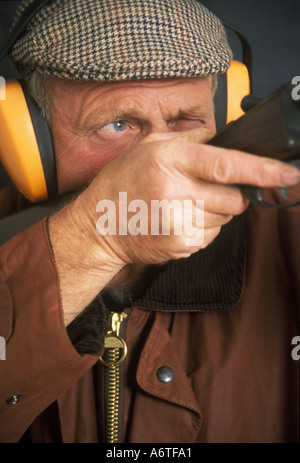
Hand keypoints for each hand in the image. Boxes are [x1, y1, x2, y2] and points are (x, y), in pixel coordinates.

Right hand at [49, 127, 299, 321]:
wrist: (101, 225)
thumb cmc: (124, 182)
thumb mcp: (150, 146)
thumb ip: (194, 139)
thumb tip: (230, 140)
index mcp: (169, 161)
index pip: (227, 165)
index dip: (263, 170)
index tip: (288, 173)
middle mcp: (175, 193)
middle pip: (235, 197)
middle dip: (232, 192)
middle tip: (203, 187)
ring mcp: (179, 224)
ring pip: (226, 217)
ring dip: (215, 209)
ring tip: (183, 202)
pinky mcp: (182, 245)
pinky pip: (213, 234)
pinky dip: (204, 225)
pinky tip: (178, 218)